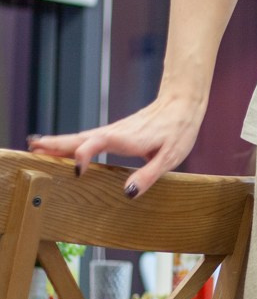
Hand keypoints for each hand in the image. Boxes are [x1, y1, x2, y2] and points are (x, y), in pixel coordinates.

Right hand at [28, 94, 205, 196]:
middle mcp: (114, 133)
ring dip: (57, 142)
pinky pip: (87, 138)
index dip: (83, 155)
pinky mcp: (114, 132)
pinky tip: (60, 147)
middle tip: (33, 150)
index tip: (76, 171)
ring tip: (35, 147)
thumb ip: (148, 176)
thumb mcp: (170, 158)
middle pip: (79, 139)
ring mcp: (112, 131)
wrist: (181, 105)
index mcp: (126, 138)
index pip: (95, 144)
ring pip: (80, 137)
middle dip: (56, 145)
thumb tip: (127, 193)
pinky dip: (70, 142)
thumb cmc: (178, 130)